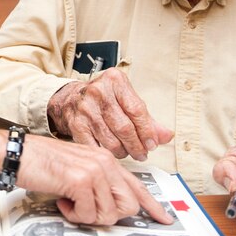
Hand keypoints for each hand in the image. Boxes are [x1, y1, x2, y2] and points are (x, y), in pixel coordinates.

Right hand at [18, 134, 173, 225]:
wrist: (19, 154)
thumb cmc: (44, 163)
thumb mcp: (78, 169)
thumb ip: (99, 184)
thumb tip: (113, 208)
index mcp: (107, 159)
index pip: (138, 186)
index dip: (153, 206)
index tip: (164, 218)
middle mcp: (105, 162)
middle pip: (129, 206)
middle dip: (109, 216)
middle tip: (87, 210)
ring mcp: (95, 170)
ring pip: (109, 214)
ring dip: (87, 216)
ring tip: (70, 202)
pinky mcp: (81, 180)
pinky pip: (88, 214)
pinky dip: (73, 215)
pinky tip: (62, 200)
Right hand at [47, 68, 172, 160]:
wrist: (68, 99)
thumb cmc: (101, 98)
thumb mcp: (124, 99)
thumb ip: (146, 118)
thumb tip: (166, 135)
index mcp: (115, 81)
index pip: (137, 109)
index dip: (147, 131)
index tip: (153, 143)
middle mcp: (98, 92)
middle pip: (124, 127)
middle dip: (137, 146)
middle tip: (142, 153)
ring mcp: (85, 109)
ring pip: (111, 141)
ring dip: (123, 152)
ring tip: (127, 152)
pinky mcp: (75, 125)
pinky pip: (96, 147)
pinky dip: (107, 154)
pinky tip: (111, 153)